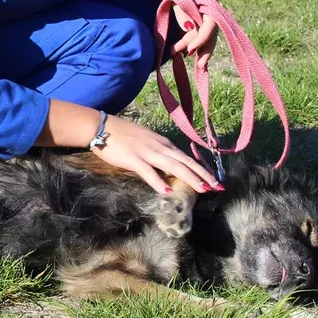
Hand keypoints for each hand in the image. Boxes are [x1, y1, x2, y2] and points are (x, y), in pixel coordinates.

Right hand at [91, 114, 220, 193]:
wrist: (101, 126)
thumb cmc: (121, 134)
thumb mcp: (145, 141)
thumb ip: (157, 152)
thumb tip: (167, 167)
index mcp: (162, 143)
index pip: (186, 158)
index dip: (201, 169)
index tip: (213, 179)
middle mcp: (159, 147)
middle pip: (185, 162)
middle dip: (203, 175)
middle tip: (217, 187)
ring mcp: (147, 152)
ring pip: (173, 166)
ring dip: (190, 178)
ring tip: (202, 189)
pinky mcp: (133, 158)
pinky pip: (148, 171)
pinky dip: (158, 181)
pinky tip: (166, 190)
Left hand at [157, 0, 219, 70]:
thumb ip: (182, 10)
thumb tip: (190, 30)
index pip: (210, 23)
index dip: (202, 38)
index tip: (189, 50)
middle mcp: (211, 3)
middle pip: (212, 30)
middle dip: (204, 48)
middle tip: (198, 66)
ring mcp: (206, 7)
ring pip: (206, 31)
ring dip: (197, 45)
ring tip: (181, 57)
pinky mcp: (199, 10)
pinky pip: (200, 27)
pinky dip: (194, 38)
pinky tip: (185, 49)